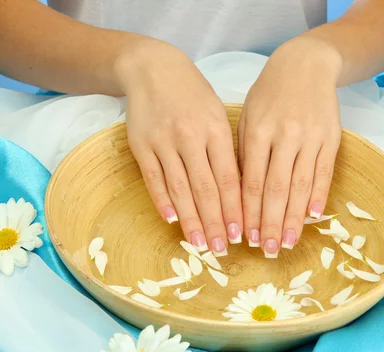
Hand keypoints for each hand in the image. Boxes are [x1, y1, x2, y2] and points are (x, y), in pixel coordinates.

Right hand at [120, 40, 242, 255]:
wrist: (153, 69)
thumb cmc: (193, 94)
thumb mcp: (217, 114)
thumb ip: (226, 150)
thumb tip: (238, 192)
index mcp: (216, 130)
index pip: (229, 179)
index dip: (235, 210)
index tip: (241, 234)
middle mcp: (191, 137)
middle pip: (206, 189)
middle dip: (216, 223)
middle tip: (222, 249)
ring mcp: (164, 141)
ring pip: (181, 188)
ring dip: (191, 220)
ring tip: (200, 244)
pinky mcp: (141, 145)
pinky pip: (154, 178)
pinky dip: (163, 201)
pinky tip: (172, 220)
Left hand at [238, 37, 342, 256]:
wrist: (305, 65)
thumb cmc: (269, 94)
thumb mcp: (248, 117)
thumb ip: (244, 154)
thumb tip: (241, 195)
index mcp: (258, 132)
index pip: (253, 182)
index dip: (250, 213)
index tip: (246, 237)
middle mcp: (285, 136)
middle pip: (277, 189)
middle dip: (270, 223)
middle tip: (267, 250)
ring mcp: (311, 138)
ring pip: (301, 186)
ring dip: (294, 218)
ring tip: (287, 243)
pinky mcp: (332, 138)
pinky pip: (325, 172)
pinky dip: (318, 196)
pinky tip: (312, 217)